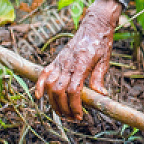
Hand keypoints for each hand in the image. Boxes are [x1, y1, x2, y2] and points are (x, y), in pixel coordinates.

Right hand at [34, 0, 118, 121]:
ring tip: (62, 113)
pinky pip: (44, 73)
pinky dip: (39, 85)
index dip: (75, 105)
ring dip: (53, 102)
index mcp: (82, 64)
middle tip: (72, 118)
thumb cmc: (101, 43)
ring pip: (49, 85)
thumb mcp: (105, 60)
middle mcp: (68, 63)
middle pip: (59, 90)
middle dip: (64, 108)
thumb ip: (99, 77)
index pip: (74, 90)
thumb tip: (101, 95)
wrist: (94, 25)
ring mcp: (60, 61)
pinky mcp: (56, 60)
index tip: (79, 115)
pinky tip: (39, 97)